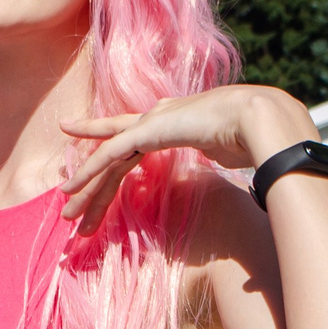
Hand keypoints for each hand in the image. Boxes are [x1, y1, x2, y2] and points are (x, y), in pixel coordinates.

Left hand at [58, 85, 314, 234]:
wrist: (262, 119)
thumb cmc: (256, 138)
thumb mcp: (227, 151)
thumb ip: (215, 156)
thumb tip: (227, 168)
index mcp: (175, 122)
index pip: (133, 144)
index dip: (109, 160)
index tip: (94, 179)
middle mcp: (157, 117)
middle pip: (115, 154)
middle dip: (93, 184)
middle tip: (72, 210)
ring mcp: (151, 121)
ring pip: (107, 157)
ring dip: (85, 184)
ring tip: (65, 209)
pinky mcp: (147, 130)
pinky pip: (109, 155)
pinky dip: (89, 171)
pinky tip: (72, 188)